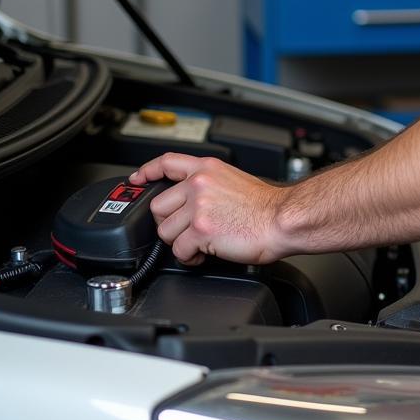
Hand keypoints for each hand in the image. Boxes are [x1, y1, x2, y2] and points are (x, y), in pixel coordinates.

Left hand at [129, 153, 287, 266]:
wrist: (282, 219)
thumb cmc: (266, 206)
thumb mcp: (234, 180)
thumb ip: (209, 185)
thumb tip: (193, 202)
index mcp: (207, 169)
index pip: (167, 162)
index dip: (147, 171)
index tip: (137, 178)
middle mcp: (199, 184)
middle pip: (159, 206)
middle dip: (170, 223)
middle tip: (190, 230)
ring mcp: (198, 206)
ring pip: (166, 232)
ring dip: (181, 242)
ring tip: (203, 242)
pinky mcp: (199, 230)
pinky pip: (179, 250)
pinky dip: (191, 256)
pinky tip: (206, 252)